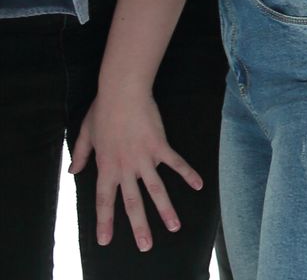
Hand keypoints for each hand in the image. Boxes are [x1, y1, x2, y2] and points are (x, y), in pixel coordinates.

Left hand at [69, 87, 203, 250]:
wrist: (122, 93)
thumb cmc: (103, 111)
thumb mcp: (85, 134)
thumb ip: (82, 155)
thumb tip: (74, 171)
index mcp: (106, 167)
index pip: (104, 200)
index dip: (105, 222)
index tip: (106, 240)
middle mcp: (125, 168)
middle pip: (133, 203)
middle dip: (139, 227)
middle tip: (145, 247)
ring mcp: (144, 158)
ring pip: (156, 190)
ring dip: (166, 210)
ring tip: (175, 227)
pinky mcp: (160, 146)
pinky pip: (176, 163)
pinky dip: (188, 174)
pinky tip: (199, 185)